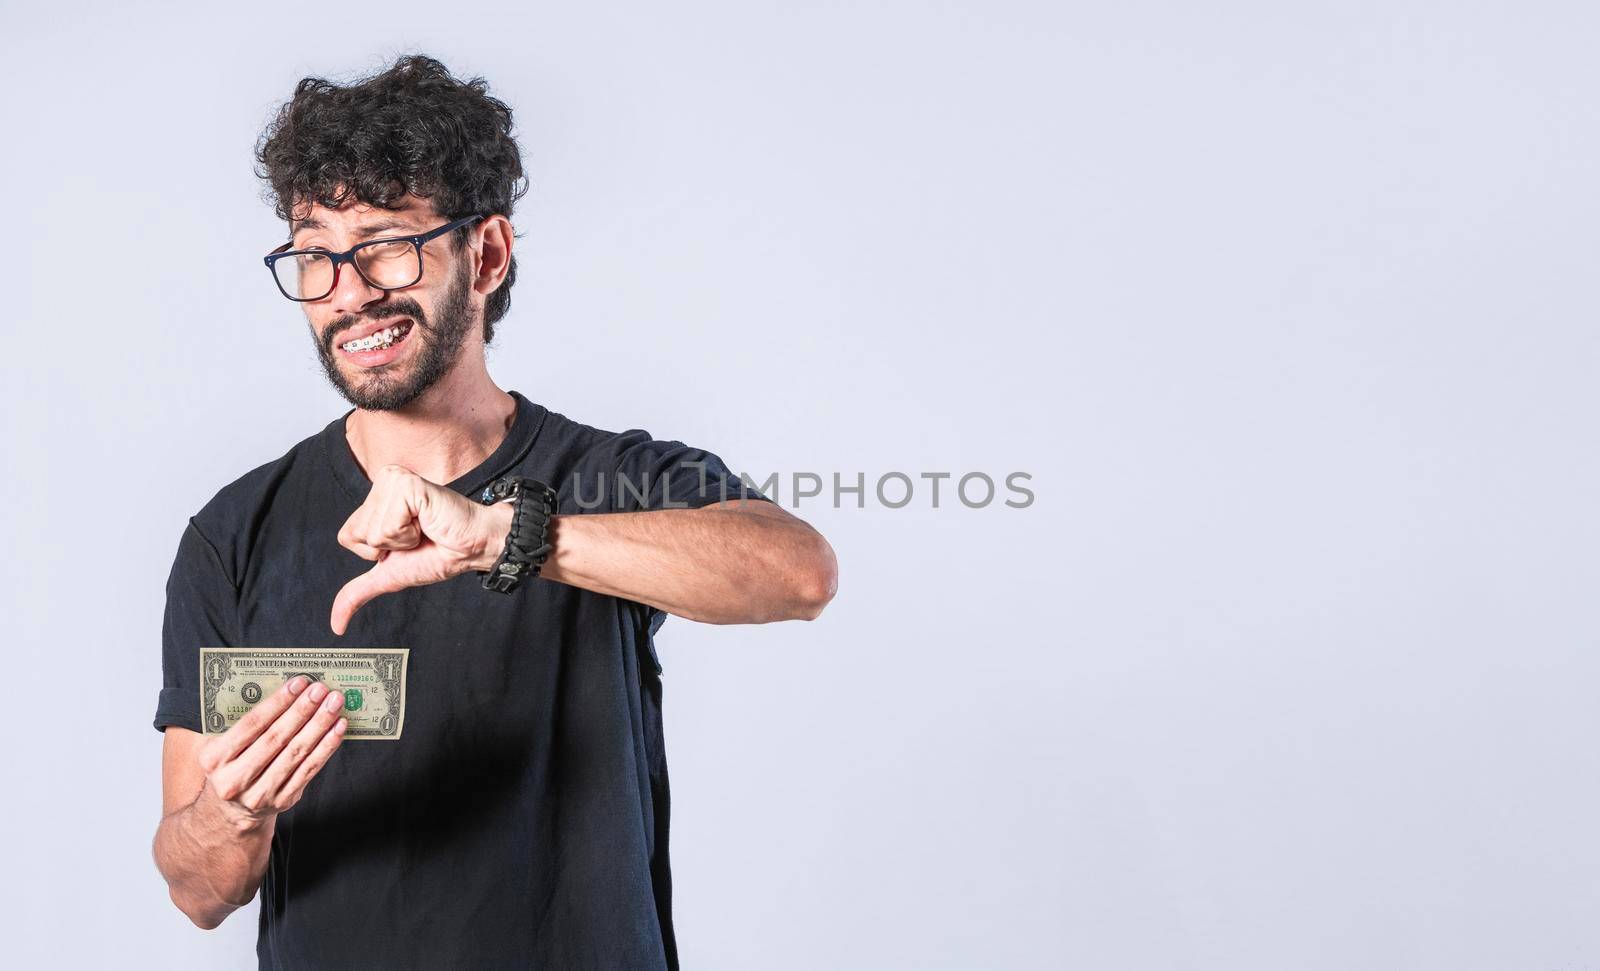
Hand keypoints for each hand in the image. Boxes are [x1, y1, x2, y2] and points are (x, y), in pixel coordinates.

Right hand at [193, 676, 347, 832]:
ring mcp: (260, 793)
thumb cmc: (230, 767)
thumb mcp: (220, 747)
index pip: (251, 724)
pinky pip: (309, 769)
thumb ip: (241, 724)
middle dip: (302, 710)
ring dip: (319, 725)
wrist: (230, 813)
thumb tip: (284, 692)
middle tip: (321, 690)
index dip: (278, 702)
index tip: (299, 683)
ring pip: (296, 753)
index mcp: (215, 758)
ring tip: (334, 704)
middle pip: (276, 738)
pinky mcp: (283, 800)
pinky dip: (326, 746)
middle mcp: (235, 779)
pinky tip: (337, 728)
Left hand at [330, 464, 511, 634]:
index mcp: (376, 500)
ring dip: (401, 540)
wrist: (473, 547)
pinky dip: (409, 534)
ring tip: (424, 528)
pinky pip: (387, 525)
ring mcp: (393, 481)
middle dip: (387, 546)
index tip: (406, 542)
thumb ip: (359, 592)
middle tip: (417, 535)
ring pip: (370, 531)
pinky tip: (427, 522)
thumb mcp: (391, 575)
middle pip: (355, 533)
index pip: (347, 536)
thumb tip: (337, 624)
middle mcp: (383, 484)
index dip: (374, 551)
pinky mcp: (406, 484)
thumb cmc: (440, 554)